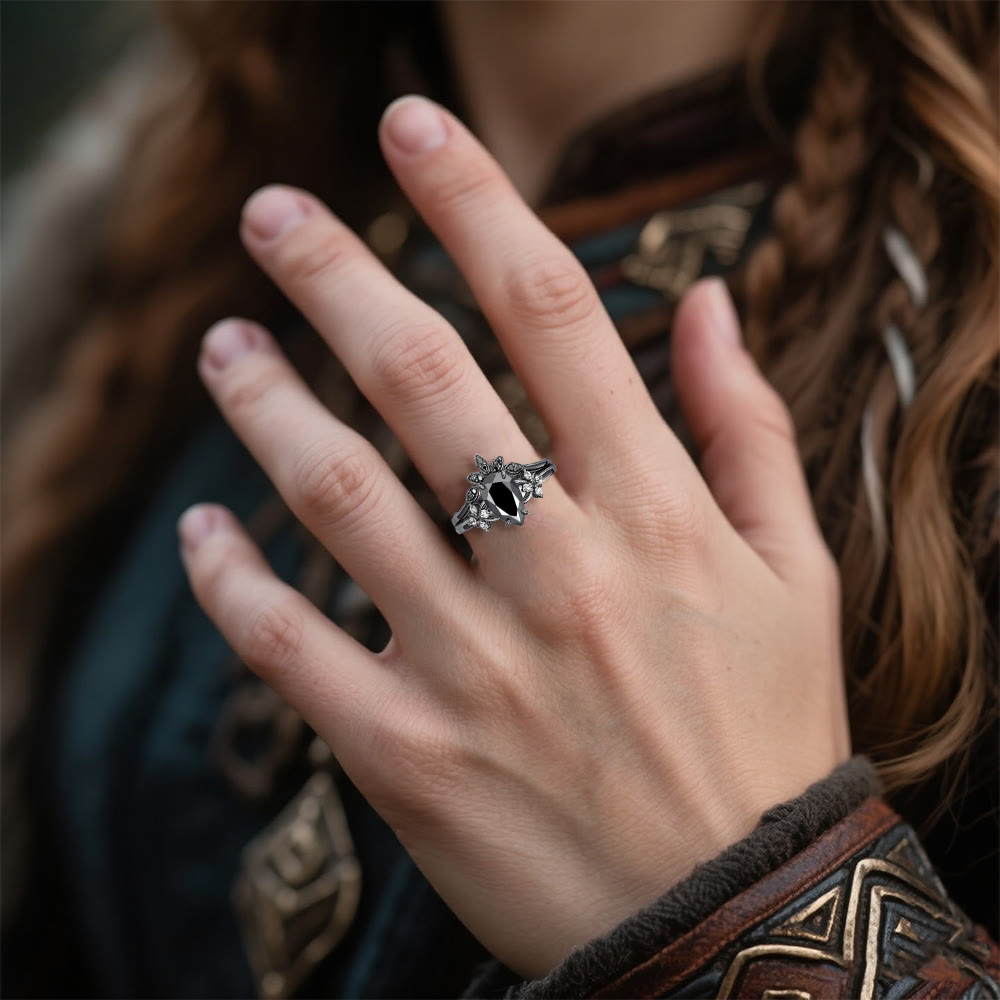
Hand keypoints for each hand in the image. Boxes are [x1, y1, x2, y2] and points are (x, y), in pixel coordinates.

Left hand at [178, 95, 850, 978]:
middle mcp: (557, 569)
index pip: (554, 311)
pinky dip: (231, 583)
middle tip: (273, 214)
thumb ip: (749, 427)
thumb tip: (710, 300)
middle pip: (423, 379)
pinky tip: (199, 531)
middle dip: (338, 275)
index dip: (478, 200)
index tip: (415, 127)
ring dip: (264, 405)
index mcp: (654, 512)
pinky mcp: (408, 755)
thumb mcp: (798, 572)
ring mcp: (474, 664)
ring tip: (222, 347)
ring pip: (336, 497)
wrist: (733, 919)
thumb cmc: (767, 733)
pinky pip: (290, 648)